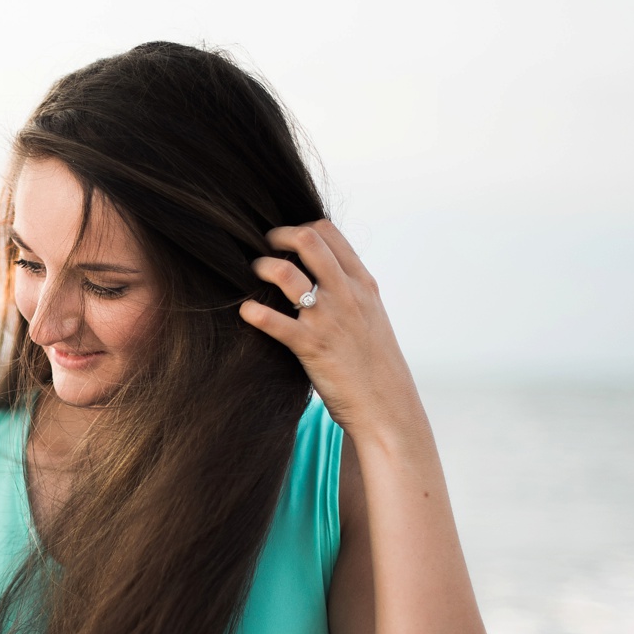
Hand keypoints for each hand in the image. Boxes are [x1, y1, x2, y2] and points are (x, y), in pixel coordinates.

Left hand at [238, 219, 421, 442]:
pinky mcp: (311, 346)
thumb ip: (350, 292)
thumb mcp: (371, 317)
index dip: (298, 227)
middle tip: (261, 247)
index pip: (328, 233)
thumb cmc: (375, 364)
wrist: (388, 406)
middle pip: (307, 240)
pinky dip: (255, 312)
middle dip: (276, 236)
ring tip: (251, 274)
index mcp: (361, 284)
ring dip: (262, 267)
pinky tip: (246, 311)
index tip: (283, 239)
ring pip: (286, 274)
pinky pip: (275, 322)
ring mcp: (328, 318)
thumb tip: (324, 275)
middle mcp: (346, 294)